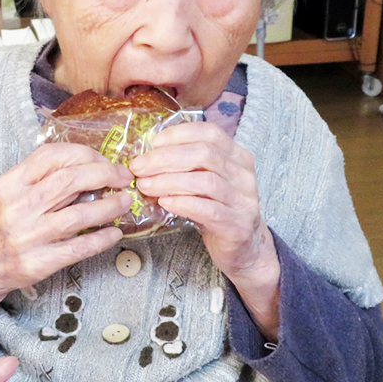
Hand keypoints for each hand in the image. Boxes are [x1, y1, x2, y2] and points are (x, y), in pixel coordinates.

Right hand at [0, 144, 131, 344]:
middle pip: (70, 180)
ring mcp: (29, 236)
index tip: (103, 161)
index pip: (52, 156)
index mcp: (10, 184)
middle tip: (122, 178)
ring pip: (79, 215)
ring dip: (109, 206)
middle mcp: (18, 207)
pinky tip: (114, 232)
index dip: (85, 154)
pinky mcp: (39, 262)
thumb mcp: (8, 192)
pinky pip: (78, 248)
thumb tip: (88, 166)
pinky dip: (101, 239)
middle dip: (104, 174)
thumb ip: (40, 178)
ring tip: (124, 202)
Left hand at [130, 122, 280, 333]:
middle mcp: (244, 175)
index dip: (178, 135)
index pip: (209, 133)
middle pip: (204, 154)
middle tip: (138, 167)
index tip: (152, 144)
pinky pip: (207, 210)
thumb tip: (146, 156)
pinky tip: (164, 202)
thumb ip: (185, 166)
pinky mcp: (237, 225)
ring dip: (169, 181)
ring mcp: (243, 201)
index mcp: (237, 156)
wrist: (243, 248)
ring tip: (145, 185)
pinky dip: (182, 203)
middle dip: (165, 158)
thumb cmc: (217, 209)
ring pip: (205, 181)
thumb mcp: (204, 181)